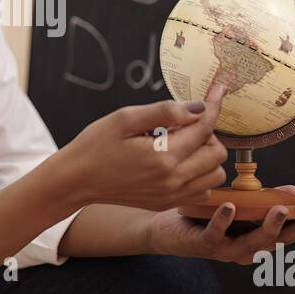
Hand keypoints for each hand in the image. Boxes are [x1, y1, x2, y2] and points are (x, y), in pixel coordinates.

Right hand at [54, 83, 230, 211]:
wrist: (75, 180)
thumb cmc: (95, 145)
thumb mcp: (125, 118)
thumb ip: (164, 111)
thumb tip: (197, 108)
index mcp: (163, 156)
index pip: (204, 127)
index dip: (214, 105)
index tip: (219, 89)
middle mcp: (172, 180)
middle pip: (217, 154)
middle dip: (208, 133)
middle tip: (185, 123)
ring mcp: (171, 196)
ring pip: (215, 176)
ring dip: (207, 156)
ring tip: (183, 144)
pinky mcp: (165, 204)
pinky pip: (201, 191)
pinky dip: (200, 175)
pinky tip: (180, 163)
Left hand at [145, 187, 294, 263]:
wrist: (164, 229)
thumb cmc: (205, 216)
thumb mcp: (240, 205)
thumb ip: (266, 200)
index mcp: (258, 239)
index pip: (290, 233)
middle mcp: (246, 249)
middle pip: (279, 239)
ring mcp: (225, 249)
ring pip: (252, 242)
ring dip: (268, 226)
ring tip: (280, 208)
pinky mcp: (203, 245)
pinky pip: (215, 234)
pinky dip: (223, 222)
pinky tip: (230, 208)